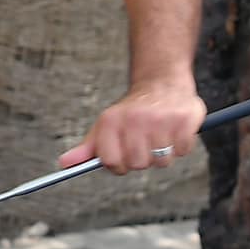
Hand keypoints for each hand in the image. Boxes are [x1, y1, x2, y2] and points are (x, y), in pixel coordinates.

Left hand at [59, 77, 207, 173]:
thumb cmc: (130, 113)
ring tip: (160, 135)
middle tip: (144, 142)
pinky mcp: (184, 119)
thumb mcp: (104, 127)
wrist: (161, 83)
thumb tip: (64, 164)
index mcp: (111, 121)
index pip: (111, 162)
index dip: (118, 165)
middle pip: (138, 164)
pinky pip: (183, 151)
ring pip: (162, 161)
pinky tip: (174, 130)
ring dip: (163, 153)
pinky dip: (181, 145)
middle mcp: (134, 119)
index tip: (123, 156)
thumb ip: (86, 149)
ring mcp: (161, 119)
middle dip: (142, 159)